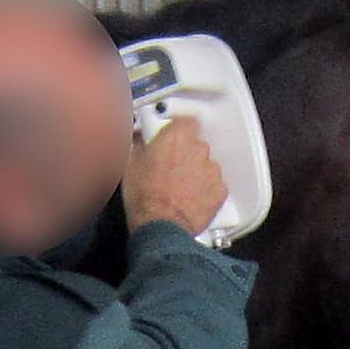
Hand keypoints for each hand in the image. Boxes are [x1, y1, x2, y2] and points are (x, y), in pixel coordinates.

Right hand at [122, 116, 227, 235]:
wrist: (161, 227)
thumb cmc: (144, 198)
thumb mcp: (130, 165)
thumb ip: (139, 145)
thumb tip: (140, 139)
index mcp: (176, 138)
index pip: (186, 121)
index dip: (179, 130)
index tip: (173, 137)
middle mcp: (198, 150)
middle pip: (196, 145)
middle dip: (186, 154)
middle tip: (171, 168)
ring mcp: (211, 170)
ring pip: (206, 166)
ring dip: (196, 173)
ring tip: (180, 188)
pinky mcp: (219, 191)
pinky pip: (214, 185)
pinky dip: (205, 191)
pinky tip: (191, 199)